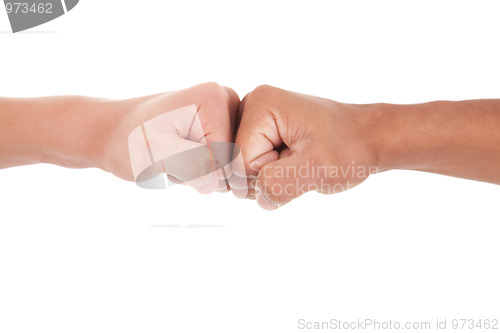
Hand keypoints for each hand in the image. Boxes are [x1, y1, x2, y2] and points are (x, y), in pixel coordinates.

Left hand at [100, 82, 239, 193]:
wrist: (115, 133)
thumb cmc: (130, 140)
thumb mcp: (155, 154)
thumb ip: (188, 166)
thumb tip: (215, 183)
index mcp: (216, 99)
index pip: (229, 158)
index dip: (203, 171)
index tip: (174, 157)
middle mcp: (227, 101)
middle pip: (234, 160)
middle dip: (205, 172)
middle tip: (174, 159)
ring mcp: (226, 113)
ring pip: (229, 165)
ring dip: (203, 172)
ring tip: (176, 157)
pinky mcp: (222, 126)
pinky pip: (224, 163)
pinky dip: (203, 170)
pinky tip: (183, 157)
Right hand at [233, 85, 378, 208]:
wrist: (369, 138)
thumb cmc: (350, 147)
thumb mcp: (319, 168)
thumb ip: (280, 183)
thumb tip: (258, 197)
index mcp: (261, 104)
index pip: (240, 161)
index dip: (270, 175)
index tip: (301, 161)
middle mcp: (251, 106)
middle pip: (236, 164)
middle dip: (268, 176)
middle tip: (301, 162)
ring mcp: (254, 119)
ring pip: (242, 170)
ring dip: (271, 176)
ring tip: (299, 160)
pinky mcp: (260, 131)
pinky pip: (251, 167)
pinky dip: (272, 174)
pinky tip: (292, 162)